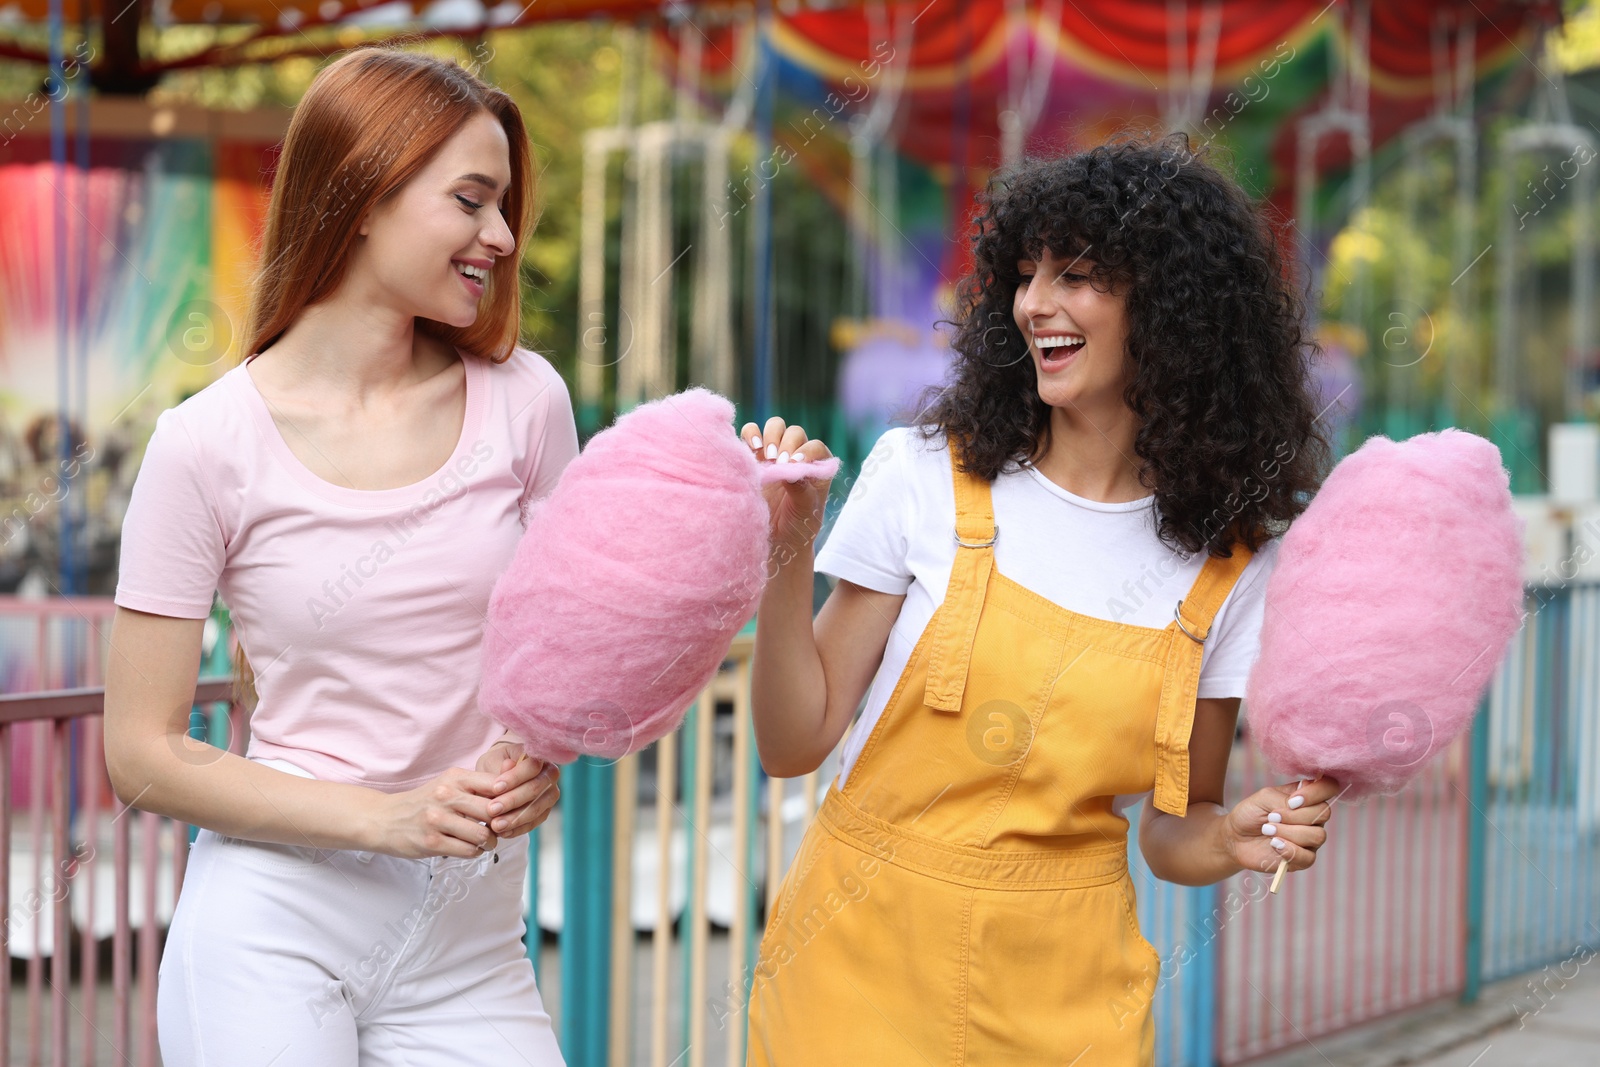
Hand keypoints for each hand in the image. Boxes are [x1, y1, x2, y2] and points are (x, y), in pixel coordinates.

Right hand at [368, 765, 509, 859]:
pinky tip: (470, 847)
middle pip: (493, 811)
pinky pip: (468, 851)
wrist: (384, 819)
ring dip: (489, 841)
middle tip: (499, 828)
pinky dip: (475, 852)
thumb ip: (480, 782)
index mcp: (455, 778)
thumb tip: (513, 771)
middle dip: (502, 823)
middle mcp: (446, 795)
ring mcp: (437, 819)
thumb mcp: (449, 783)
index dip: (510, 798)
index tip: (509, 807)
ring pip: (482, 834)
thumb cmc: (425, 801)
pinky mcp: (431, 842)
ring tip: (485, 840)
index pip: (497, 784)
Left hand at [475, 740, 560, 839]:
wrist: (498, 780)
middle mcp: (550, 775)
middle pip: (535, 789)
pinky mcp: (545, 812)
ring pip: (536, 809)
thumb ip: (499, 766)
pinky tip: (503, 832)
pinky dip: (518, 829)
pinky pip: (534, 823)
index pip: (531, 766)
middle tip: (492, 809)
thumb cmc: (494, 766)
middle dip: (512, 801)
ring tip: (495, 825)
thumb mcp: (492, 762)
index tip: (495, 788)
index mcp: (539, 757)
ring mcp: (550, 795)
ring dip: (515, 819)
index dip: (515, 777)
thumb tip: (508, 766)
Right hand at [738, 417, 835, 559]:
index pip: (816, 447)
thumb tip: (790, 468)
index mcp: (817, 468)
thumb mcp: (806, 512)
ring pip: (774, 427)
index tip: (794, 464)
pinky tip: (751, 448)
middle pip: (794, 433)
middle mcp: (797, 457)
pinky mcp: (753, 458)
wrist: (774, 542)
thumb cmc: (797, 528)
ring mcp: (774, 456)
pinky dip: (750, 435)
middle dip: (787, 443)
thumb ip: (802, 490)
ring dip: (770, 435)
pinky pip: (751, 435)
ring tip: (766, 455)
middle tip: (778, 462)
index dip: (806, 451)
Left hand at [1221, 774, 1340, 875]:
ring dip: (1289, 832)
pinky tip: (1274, 844)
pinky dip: (1290, 850)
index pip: (1329, 787)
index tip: (1292, 800)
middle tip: (1271, 817)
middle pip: (1323, 813)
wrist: (1236, 838)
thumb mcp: (1263, 797)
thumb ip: (1283, 798)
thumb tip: (1297, 807)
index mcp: (1306, 797)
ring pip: (1317, 835)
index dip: (1316, 792)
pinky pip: (1308, 857)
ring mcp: (1310, 839)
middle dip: (1294, 815)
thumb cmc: (1251, 813)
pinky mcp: (1303, 859)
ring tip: (1268, 830)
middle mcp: (1313, 817)